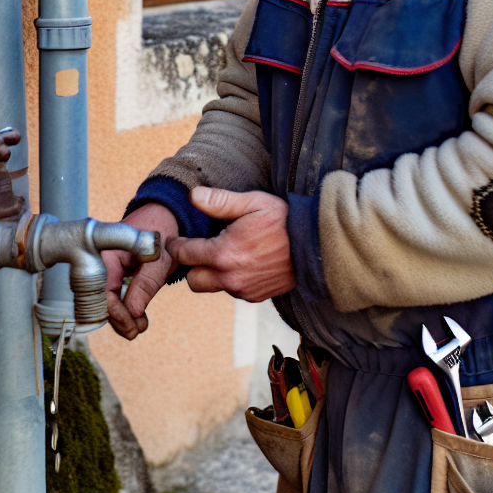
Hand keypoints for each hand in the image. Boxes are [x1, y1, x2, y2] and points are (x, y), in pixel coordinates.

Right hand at [102, 203, 178, 339]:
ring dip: (120, 317)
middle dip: (118, 319)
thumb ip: (147, 283)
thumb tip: (133, 312)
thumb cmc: (161, 232)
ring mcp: (103, 267)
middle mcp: (99, 261)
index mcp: (106, 253)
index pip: (102, 293)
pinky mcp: (111, 273)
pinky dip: (122, 308)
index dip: (117, 314)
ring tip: (140, 326)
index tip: (133, 326)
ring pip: (104, 301)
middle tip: (138, 330)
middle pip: (100, 300)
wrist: (163, 216)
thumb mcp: (160, 258)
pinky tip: (137, 318)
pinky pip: (110, 295)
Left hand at [167, 187, 295, 301]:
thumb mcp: (253, 203)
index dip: (177, 245)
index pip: (184, 254)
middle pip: (193, 280)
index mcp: (224, 253)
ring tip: (227, 252)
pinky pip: (232, 290)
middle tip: (201, 248)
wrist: (316, 247)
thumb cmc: (284, 221)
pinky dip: (232, 279)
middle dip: (192, 265)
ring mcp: (243, 290)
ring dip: (213, 273)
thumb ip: (220, 201)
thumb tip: (193, 196)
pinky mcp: (255, 297)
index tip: (176, 240)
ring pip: (213, 286)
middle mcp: (230, 277)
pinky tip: (244, 262)